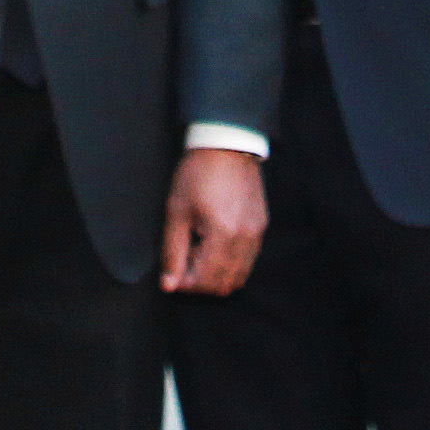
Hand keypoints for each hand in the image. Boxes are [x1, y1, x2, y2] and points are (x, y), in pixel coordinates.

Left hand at [161, 144, 268, 295]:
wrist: (226, 145)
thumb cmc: (197, 174)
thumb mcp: (177, 212)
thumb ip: (172, 252)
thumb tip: (169, 284)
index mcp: (223, 233)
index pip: (206, 280)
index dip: (185, 284)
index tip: (171, 276)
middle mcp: (245, 238)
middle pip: (224, 284)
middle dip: (200, 283)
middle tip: (182, 266)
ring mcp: (257, 234)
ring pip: (239, 276)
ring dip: (216, 276)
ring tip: (197, 255)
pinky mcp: (261, 227)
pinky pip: (248, 261)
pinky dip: (230, 264)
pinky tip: (212, 247)